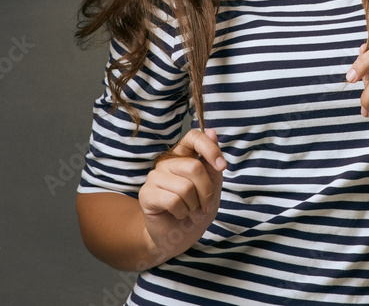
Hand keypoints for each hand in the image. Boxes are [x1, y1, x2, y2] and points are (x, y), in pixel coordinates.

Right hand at [139, 128, 225, 260]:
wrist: (179, 237)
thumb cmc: (197, 209)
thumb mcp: (213, 185)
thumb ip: (212, 161)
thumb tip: (211, 131)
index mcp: (183, 155)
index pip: (193, 136)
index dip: (210, 148)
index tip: (222, 166)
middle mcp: (167, 162)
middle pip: (194, 167)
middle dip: (206, 192)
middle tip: (205, 205)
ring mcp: (154, 177)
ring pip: (185, 187)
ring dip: (194, 206)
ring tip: (190, 211)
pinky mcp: (146, 194)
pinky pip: (173, 201)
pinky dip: (183, 212)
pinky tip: (178, 215)